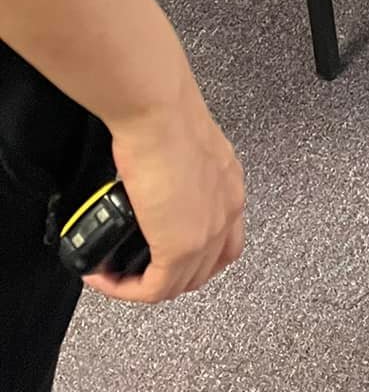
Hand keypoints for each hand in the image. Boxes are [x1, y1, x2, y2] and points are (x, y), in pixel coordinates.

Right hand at [90, 88, 244, 303]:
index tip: (161, 254)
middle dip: (166, 277)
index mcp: (230, 185)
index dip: (194, 258)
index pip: (225, 241)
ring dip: (143, 286)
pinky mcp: (180, 248)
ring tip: (114, 274)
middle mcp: (227, 210)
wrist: (159, 114)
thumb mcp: (186, 150)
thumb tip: (152, 184)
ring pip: (179, 285)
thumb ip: (180, 174)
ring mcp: (208, 232)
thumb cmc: (167, 117)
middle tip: (133, 269)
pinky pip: (153, 289)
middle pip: (203, 270)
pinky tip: (103, 276)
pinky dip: (125, 289)